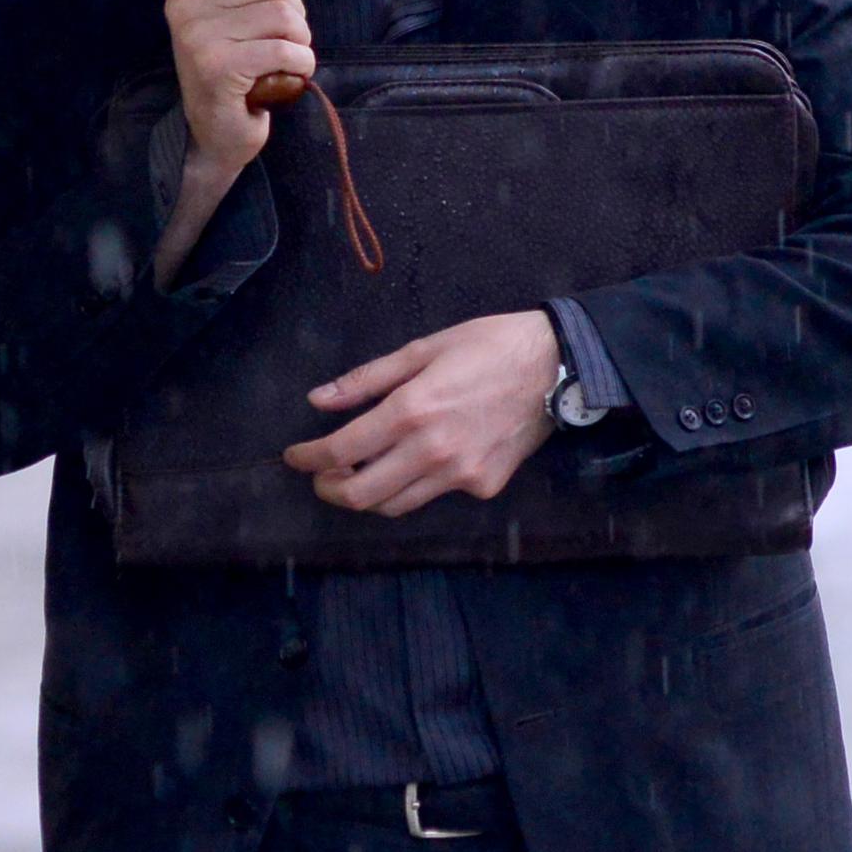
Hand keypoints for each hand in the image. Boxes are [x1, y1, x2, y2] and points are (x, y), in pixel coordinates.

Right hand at [161, 0, 312, 184]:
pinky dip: (299, 65)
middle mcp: (181, 4)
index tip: (263, 5)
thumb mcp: (230, 6)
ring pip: (283, 14)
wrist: (215, 133)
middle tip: (279, 42)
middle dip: (292, 13)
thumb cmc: (230, 65)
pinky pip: (285, 48)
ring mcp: (196, 35)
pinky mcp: (217, 66)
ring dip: (299, 42)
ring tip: (281, 60)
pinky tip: (284, 78)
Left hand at [281, 311, 561, 516]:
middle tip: (322, 476)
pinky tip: (421, 460)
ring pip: (396, 505)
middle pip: (361, 495)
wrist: (555, 365)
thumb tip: (319, 400)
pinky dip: (417, 483)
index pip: (341, 450)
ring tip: (361, 473)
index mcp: (411, 410)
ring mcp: (461, 474)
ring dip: (368, 494)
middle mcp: (432, 450)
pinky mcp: (484, 485)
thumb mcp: (422, 350)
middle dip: (330, 489)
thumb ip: (366, 380)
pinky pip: (436, 495)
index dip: (308, 459)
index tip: (295, 457)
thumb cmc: (488, 346)